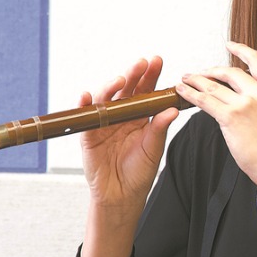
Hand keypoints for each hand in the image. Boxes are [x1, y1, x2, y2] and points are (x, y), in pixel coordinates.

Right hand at [80, 56, 178, 211]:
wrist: (121, 195)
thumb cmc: (140, 171)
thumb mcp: (153, 147)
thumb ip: (159, 128)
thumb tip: (172, 109)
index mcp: (140, 116)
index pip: (145, 91)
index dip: (150, 76)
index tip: (156, 61)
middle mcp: (121, 116)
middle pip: (126, 90)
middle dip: (133, 75)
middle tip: (142, 63)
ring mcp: (104, 123)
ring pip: (105, 99)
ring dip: (111, 87)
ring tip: (121, 80)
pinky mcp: (88, 135)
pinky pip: (85, 117)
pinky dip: (84, 105)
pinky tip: (86, 95)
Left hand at [176, 41, 256, 193]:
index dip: (241, 49)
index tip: (230, 45)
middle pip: (230, 72)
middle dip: (210, 71)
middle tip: (200, 73)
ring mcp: (245, 104)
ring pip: (214, 85)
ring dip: (195, 80)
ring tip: (185, 80)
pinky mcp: (231, 117)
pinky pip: (205, 101)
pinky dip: (190, 93)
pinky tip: (182, 91)